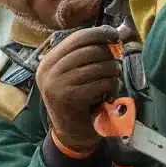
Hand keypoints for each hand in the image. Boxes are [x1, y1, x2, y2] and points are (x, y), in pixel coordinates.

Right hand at [35, 25, 120, 153]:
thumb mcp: (73, 75)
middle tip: (113, 70)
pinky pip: (103, 83)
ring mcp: (59, 84)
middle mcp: (49, 71)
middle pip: (92, 50)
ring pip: (101, 66)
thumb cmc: (77, 101)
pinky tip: (107, 97)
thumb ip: (87, 54)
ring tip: (109, 85)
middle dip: (109, 58)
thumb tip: (117, 31)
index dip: (100, 34)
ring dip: (113, 75)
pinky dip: (112, 88)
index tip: (114, 36)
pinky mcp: (72, 98)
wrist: (71, 135)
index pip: (78, 37)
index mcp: (48, 62)